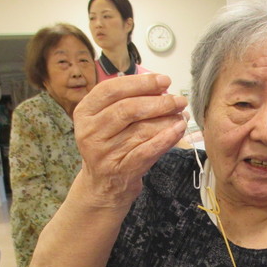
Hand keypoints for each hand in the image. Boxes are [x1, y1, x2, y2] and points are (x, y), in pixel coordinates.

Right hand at [72, 73, 187, 207]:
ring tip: (182, 115)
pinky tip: (178, 130)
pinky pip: (146, 151)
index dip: (140, 83)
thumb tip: (161, 88)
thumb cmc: (110, 147)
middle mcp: (90, 132)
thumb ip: (126, 102)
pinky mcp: (120, 170)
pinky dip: (165, 139)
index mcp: (85, 112)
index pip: (111, 90)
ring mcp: (104, 153)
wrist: (103, 185)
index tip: (163, 80)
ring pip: (140, 130)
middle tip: (179, 100)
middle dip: (158, 102)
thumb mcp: (106, 122)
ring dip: (166, 120)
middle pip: (127, 109)